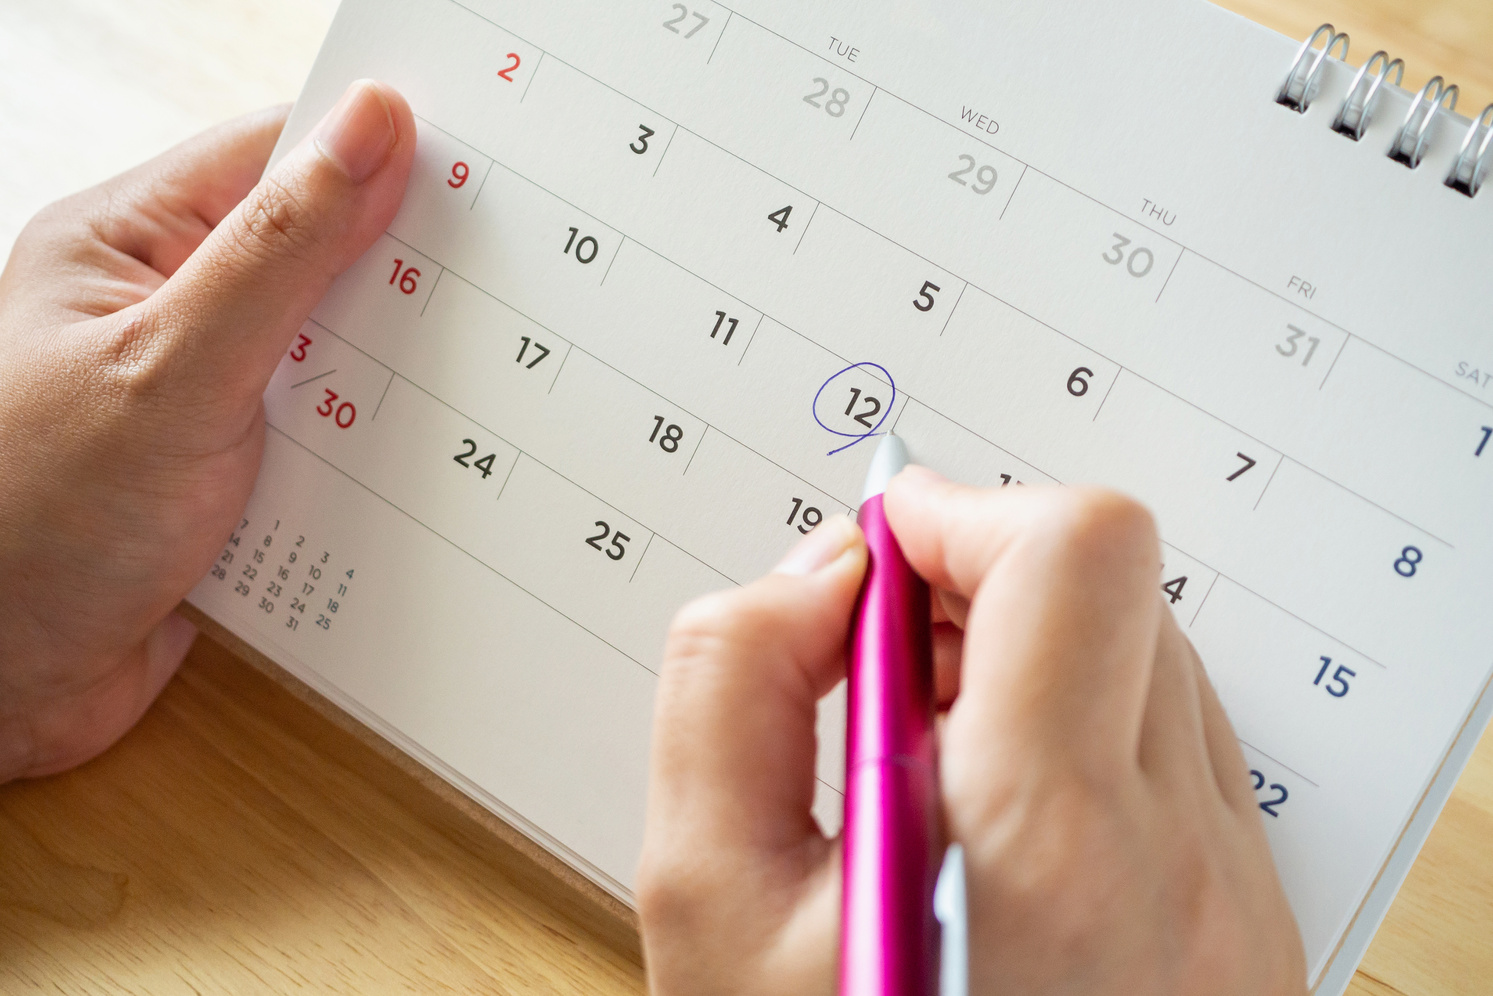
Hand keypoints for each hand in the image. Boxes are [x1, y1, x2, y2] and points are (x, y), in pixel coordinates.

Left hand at [0, 81, 415, 781]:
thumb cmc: (36, 517)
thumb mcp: (176, 365)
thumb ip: (283, 248)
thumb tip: (373, 126)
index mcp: (131, 246)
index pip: (275, 158)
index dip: (376, 152)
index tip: (480, 171)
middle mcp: (170, 312)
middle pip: (319, 257)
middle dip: (402, 278)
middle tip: (504, 286)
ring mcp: (206, 397)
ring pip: (335, 355)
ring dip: (393, 379)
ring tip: (472, 382)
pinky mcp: (236, 477)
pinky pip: (333, 442)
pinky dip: (377, 456)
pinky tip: (423, 469)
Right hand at [637, 471, 1306, 994]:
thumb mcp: (704, 907)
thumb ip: (727, 687)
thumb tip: (822, 573)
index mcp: (1047, 846)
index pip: (1076, 555)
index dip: (962, 515)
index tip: (884, 555)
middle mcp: (1182, 863)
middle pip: (1119, 588)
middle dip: (981, 586)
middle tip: (887, 669)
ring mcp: (1237, 898)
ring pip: (1156, 658)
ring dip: (1034, 660)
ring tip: (933, 761)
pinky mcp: (1250, 924)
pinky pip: (1180, 752)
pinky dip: (1084, 734)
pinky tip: (998, 821)